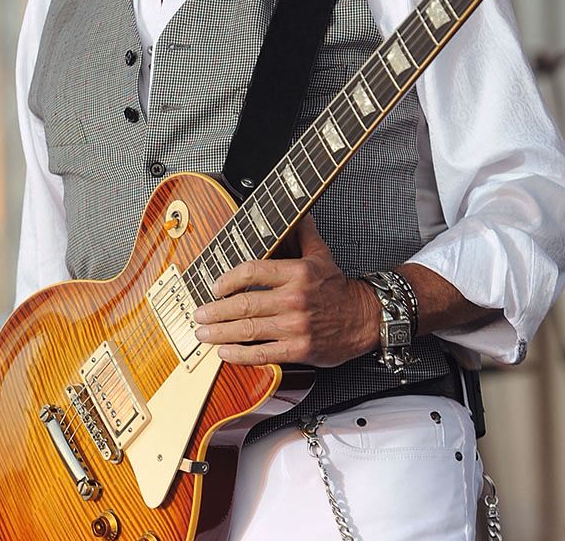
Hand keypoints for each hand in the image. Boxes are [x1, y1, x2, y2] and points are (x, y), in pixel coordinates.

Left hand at [192, 215, 380, 366]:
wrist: (365, 318)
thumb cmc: (338, 288)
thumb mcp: (321, 254)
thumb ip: (303, 232)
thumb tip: (296, 210)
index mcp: (297, 272)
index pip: (252, 271)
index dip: (227, 279)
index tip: (214, 286)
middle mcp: (294, 299)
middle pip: (244, 304)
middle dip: (215, 311)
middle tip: (198, 313)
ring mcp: (295, 326)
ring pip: (249, 329)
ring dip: (220, 333)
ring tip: (203, 333)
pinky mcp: (299, 350)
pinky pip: (263, 353)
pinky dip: (240, 354)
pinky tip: (225, 352)